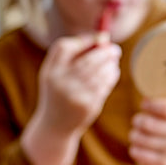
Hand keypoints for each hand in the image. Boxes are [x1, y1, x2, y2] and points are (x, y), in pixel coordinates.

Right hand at [21, 34, 120, 164]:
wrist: (55, 126)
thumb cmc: (58, 94)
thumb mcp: (54, 74)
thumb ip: (70, 55)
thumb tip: (101, 38)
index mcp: (50, 72)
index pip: (64, 47)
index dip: (84, 40)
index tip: (100, 38)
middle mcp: (61, 83)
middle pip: (87, 60)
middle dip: (104, 52)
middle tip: (115, 49)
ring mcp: (75, 96)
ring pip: (99, 73)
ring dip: (110, 64)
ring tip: (114, 60)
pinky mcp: (88, 106)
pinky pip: (104, 86)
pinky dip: (112, 76)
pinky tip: (113, 72)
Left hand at [129, 97, 165, 164]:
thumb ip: (160, 103)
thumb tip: (145, 101)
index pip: (165, 108)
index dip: (150, 106)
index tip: (144, 106)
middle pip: (148, 123)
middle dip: (138, 120)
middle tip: (137, 121)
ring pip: (140, 138)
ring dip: (134, 135)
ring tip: (136, 135)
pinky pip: (140, 154)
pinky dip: (135, 150)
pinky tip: (137, 148)